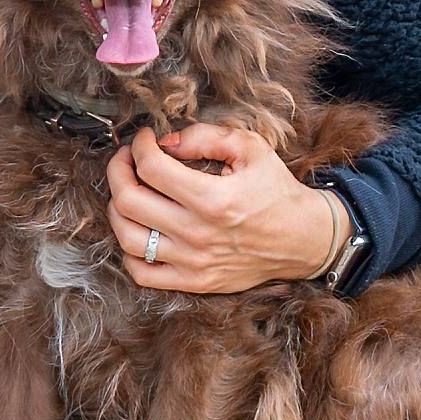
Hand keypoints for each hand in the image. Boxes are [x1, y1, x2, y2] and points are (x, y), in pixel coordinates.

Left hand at [107, 124, 346, 293]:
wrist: (303, 239)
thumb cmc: (276, 191)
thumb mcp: (251, 149)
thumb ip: (206, 137)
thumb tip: (166, 141)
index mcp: (213, 198)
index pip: (151, 167)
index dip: (140, 146)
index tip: (146, 139)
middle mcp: (198, 233)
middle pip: (129, 201)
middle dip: (119, 170)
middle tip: (128, 159)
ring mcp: (193, 263)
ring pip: (127, 237)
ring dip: (118, 208)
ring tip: (129, 191)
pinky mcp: (194, 282)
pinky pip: (142, 273)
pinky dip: (129, 251)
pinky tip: (139, 229)